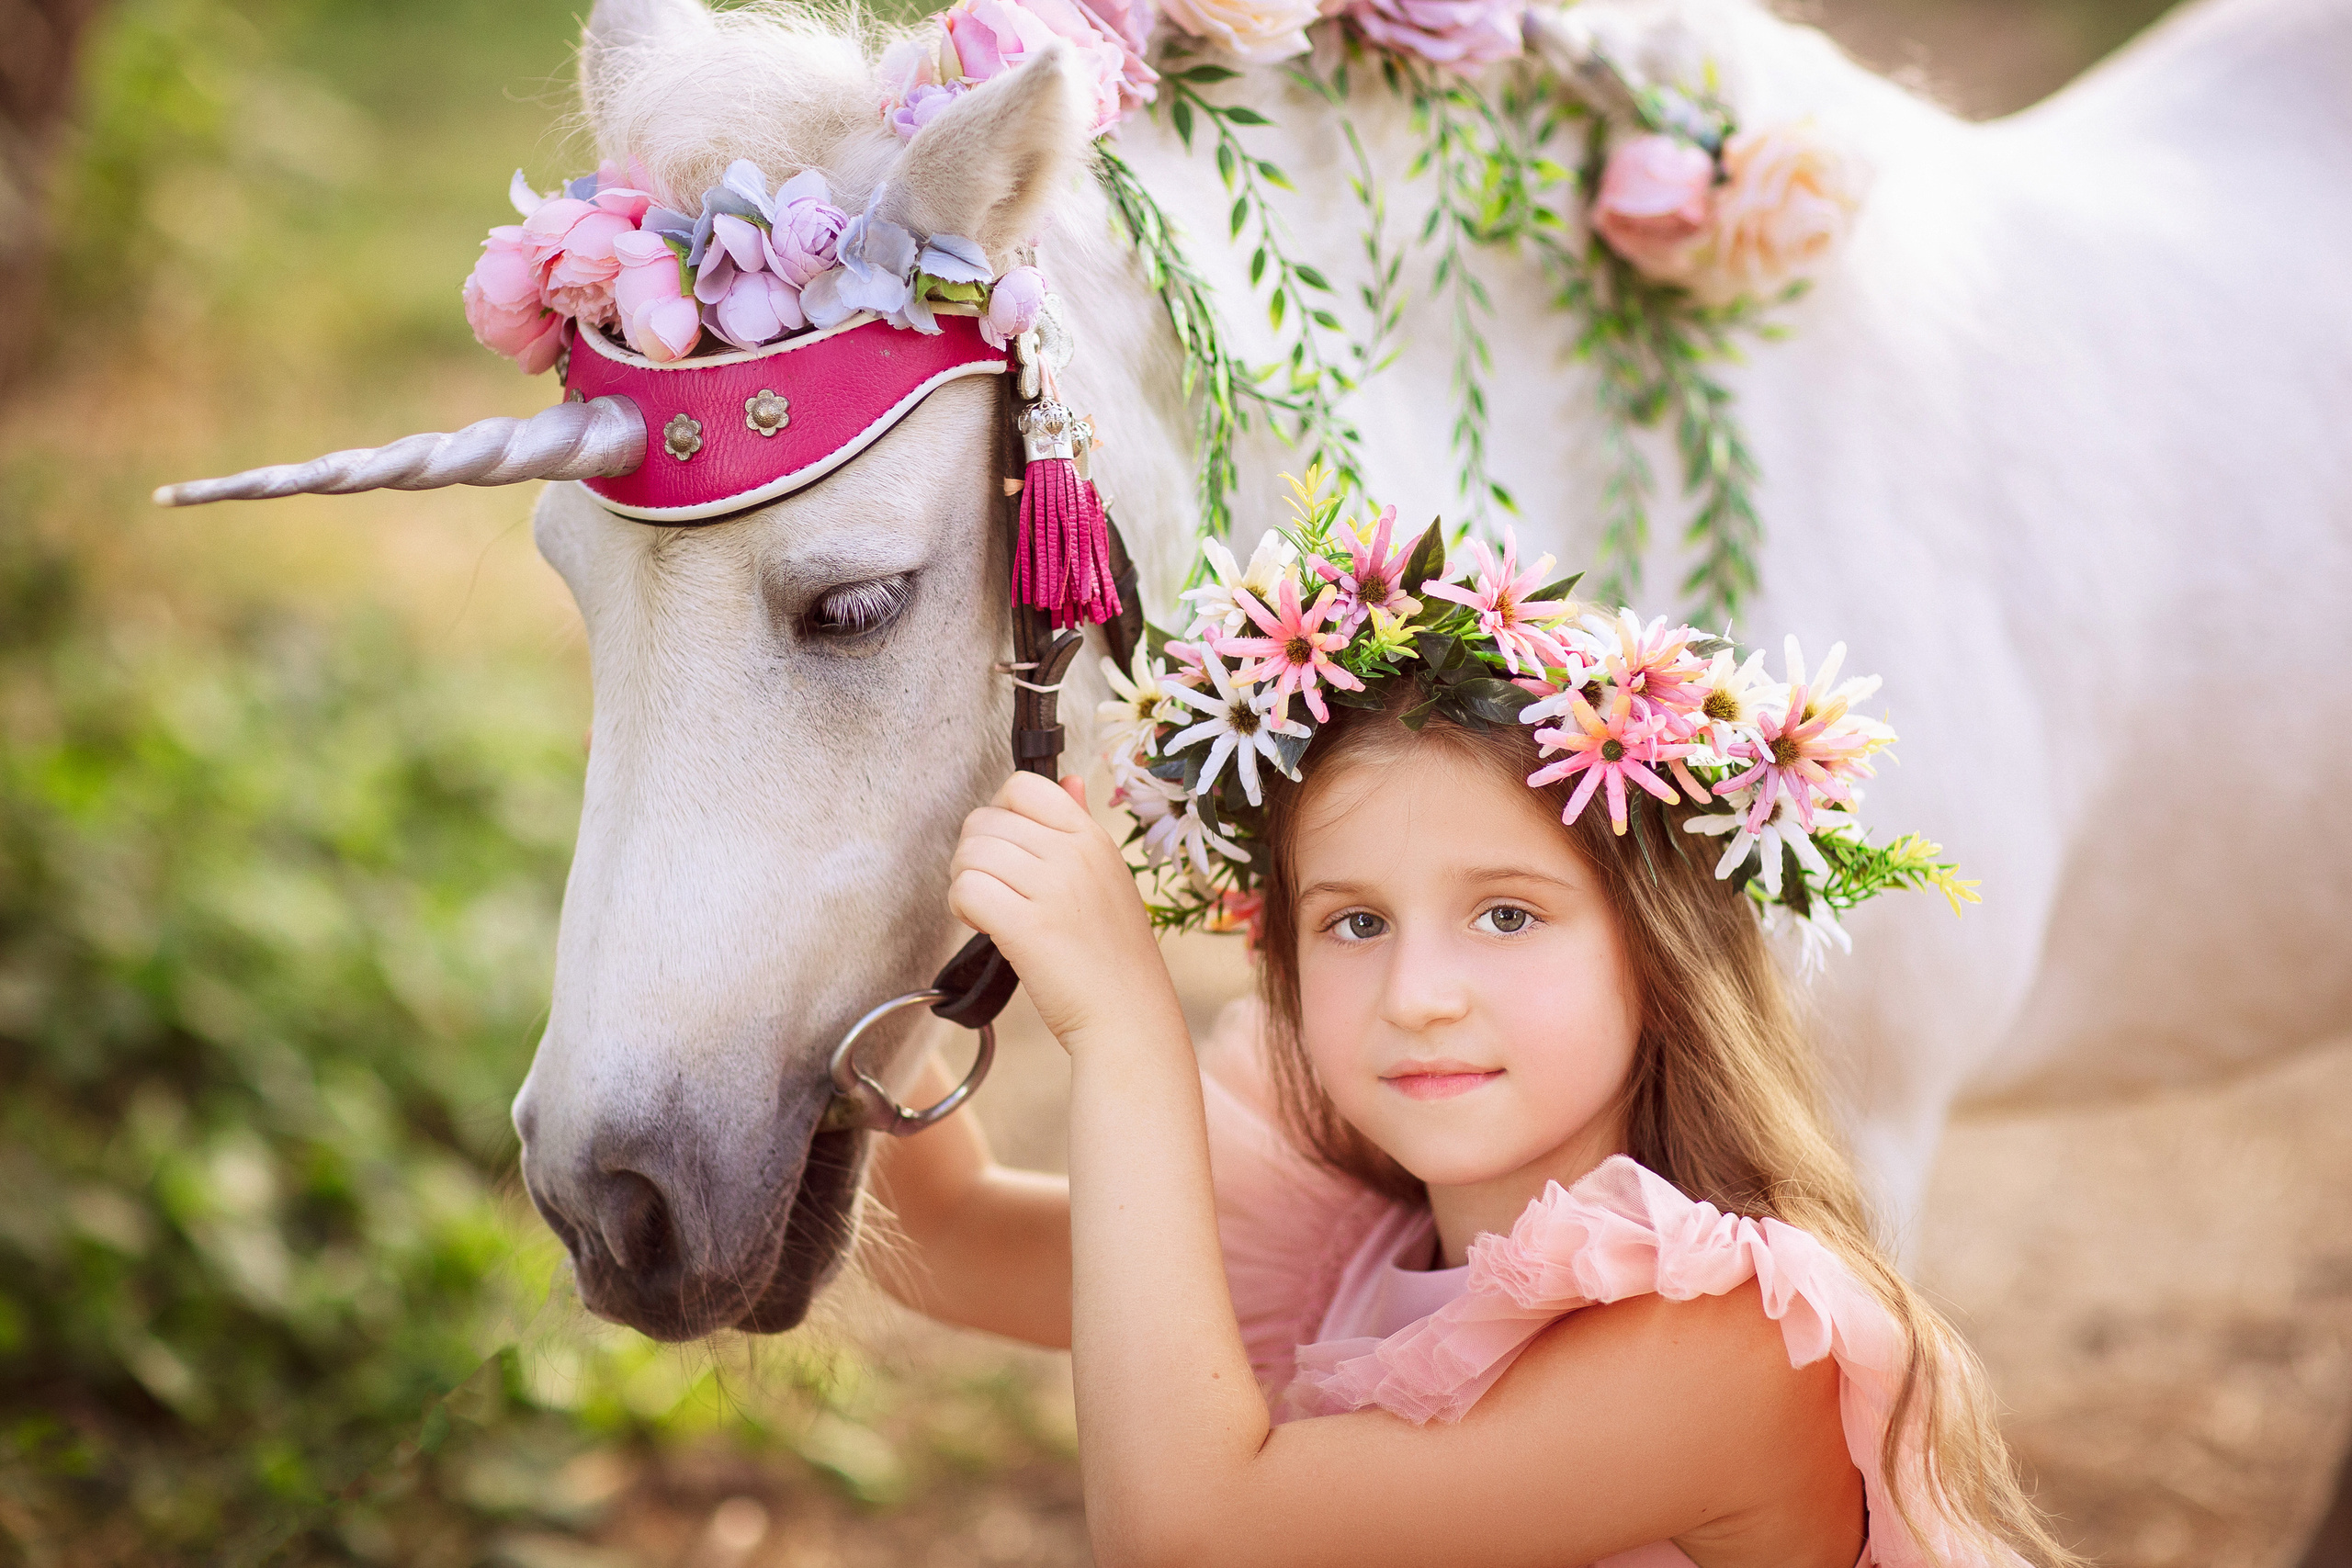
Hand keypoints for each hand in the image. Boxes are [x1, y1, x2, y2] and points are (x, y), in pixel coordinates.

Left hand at [948, 771, 1174, 1048]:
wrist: (1130, 1019)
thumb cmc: (1114, 958)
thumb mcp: (1108, 878)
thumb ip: (1081, 826)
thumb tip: (1069, 780)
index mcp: (1092, 837)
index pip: (1022, 786)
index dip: (998, 815)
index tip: (1006, 853)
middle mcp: (1074, 853)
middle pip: (983, 821)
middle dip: (973, 856)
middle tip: (992, 891)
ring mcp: (1052, 888)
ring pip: (969, 854)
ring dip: (964, 883)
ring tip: (988, 912)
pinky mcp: (1027, 927)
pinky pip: (966, 890)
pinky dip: (962, 909)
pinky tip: (983, 927)